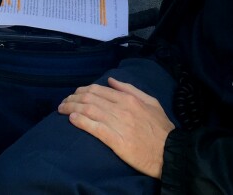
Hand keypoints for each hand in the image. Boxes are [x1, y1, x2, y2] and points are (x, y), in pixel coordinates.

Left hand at [58, 77, 174, 178]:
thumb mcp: (150, 102)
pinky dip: (81, 122)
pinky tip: (72, 120)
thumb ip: (130, 89)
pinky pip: (95, 128)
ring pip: (89, 110)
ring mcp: (119, 124)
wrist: (171, 152)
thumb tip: (111, 80)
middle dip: (72, 98)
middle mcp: (122, 108)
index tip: (73, 95)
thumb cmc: (161, 128)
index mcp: (129, 99)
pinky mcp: (117, 140)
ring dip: (72, 108)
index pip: (98, 90)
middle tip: (62, 103)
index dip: (82, 91)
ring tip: (61, 110)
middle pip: (90, 98)